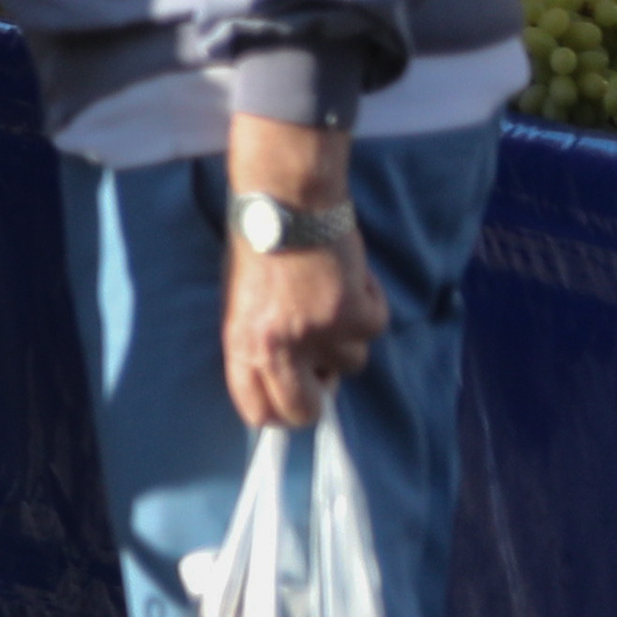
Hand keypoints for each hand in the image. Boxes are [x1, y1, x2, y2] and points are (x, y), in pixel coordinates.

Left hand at [226, 218, 388, 427]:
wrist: (285, 203)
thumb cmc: (258, 249)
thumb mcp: (242, 304)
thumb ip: (261, 345)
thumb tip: (290, 381)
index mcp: (242, 346)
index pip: (259, 412)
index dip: (280, 414)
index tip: (293, 401)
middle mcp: (279, 349)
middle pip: (305, 411)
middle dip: (318, 397)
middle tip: (322, 372)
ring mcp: (321, 335)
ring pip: (350, 364)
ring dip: (345, 337)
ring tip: (326, 295)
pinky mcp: (357, 315)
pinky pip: (374, 327)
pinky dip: (369, 304)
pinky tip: (347, 277)